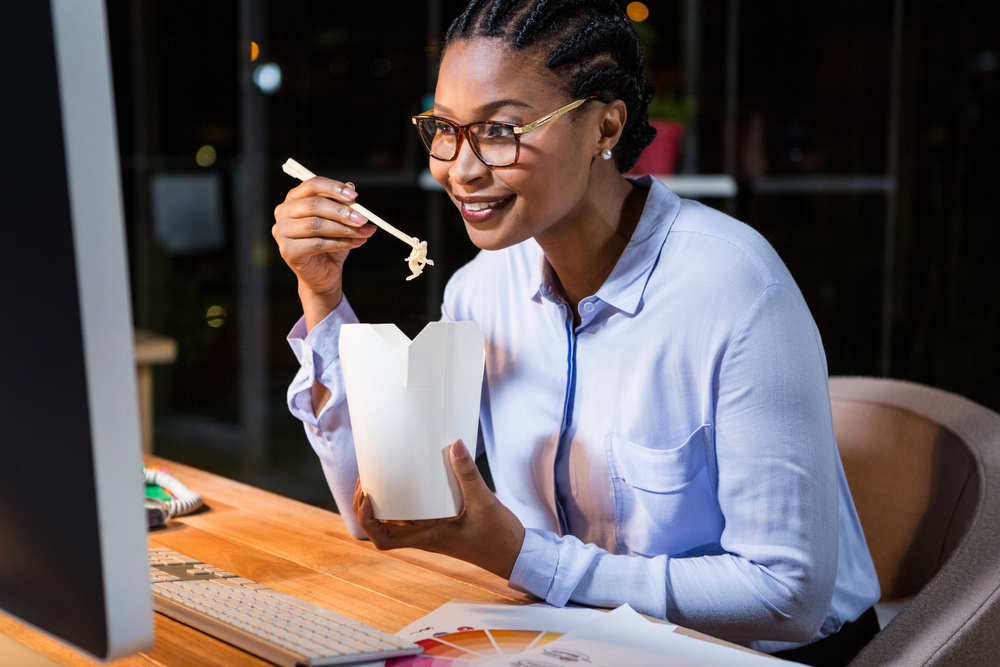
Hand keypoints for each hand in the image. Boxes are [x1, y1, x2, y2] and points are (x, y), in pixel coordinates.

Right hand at [272, 177, 376, 325]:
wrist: (324, 273)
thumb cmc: (331, 242)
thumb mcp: (340, 220)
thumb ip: (343, 203)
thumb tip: (351, 187)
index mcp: (295, 197)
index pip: (312, 184)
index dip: (334, 188)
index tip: (355, 196)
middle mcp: (284, 211)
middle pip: (314, 205)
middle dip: (342, 212)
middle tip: (364, 219)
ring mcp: (282, 232)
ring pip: (316, 225)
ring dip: (345, 230)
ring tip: (365, 233)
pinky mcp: (288, 251)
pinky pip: (317, 244)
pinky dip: (340, 243)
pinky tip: (356, 243)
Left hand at [353, 440, 525, 579]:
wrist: (517, 555)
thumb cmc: (500, 538)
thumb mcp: (484, 502)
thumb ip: (468, 474)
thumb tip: (455, 445)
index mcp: (428, 538)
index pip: (383, 539)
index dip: (366, 519)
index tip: (367, 496)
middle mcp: (426, 537)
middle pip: (383, 530)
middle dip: (368, 506)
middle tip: (368, 479)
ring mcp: (433, 532)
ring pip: (397, 522)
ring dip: (384, 503)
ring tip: (381, 476)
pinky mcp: (443, 525)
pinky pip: (416, 515)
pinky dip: (406, 500)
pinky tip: (412, 480)